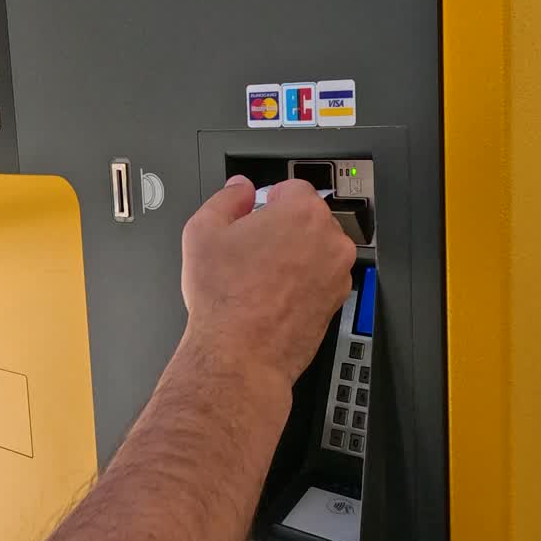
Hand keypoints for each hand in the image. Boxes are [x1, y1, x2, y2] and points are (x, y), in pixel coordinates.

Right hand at [180, 175, 356, 385]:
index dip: (268, 200)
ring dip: (295, 255)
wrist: (241, 354)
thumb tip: (240, 189)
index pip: (293, 187)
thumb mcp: (203, 232)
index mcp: (302, 212)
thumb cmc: (224, 299)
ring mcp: (338, 272)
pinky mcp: (338, 300)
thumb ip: (226, 198)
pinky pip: (320, 277)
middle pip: (307, 218)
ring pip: (316, 249)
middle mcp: (329, 239)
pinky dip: (303, 281)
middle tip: (252, 249)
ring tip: (260, 276)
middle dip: (282, 228)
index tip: (255, 215)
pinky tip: (273, 295)